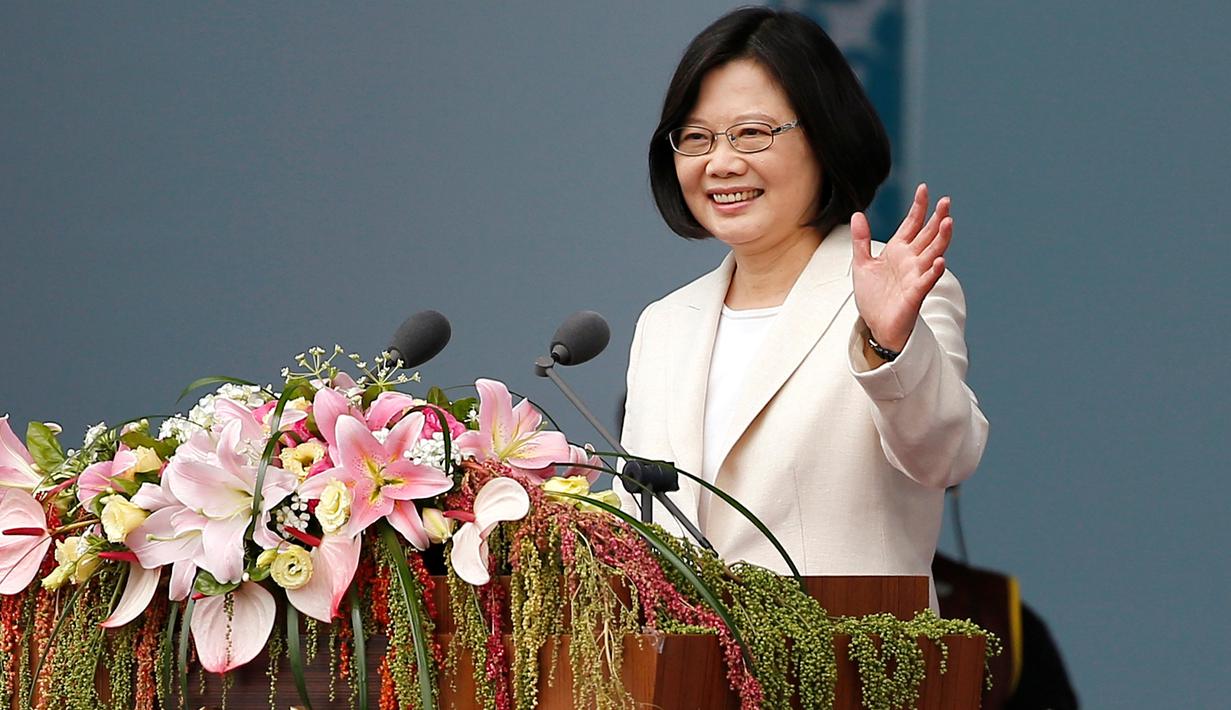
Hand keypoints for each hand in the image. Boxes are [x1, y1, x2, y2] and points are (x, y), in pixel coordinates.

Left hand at [851, 183, 951, 351]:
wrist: (876, 325)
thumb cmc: (874, 297)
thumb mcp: (862, 264)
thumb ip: (861, 240)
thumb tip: (858, 214)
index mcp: (898, 250)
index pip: (912, 224)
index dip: (918, 207)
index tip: (924, 189)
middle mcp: (911, 260)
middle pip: (928, 235)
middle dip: (937, 218)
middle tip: (946, 201)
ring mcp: (915, 276)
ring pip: (933, 253)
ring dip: (941, 239)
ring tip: (948, 222)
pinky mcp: (915, 293)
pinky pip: (926, 281)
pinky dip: (933, 271)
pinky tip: (939, 261)